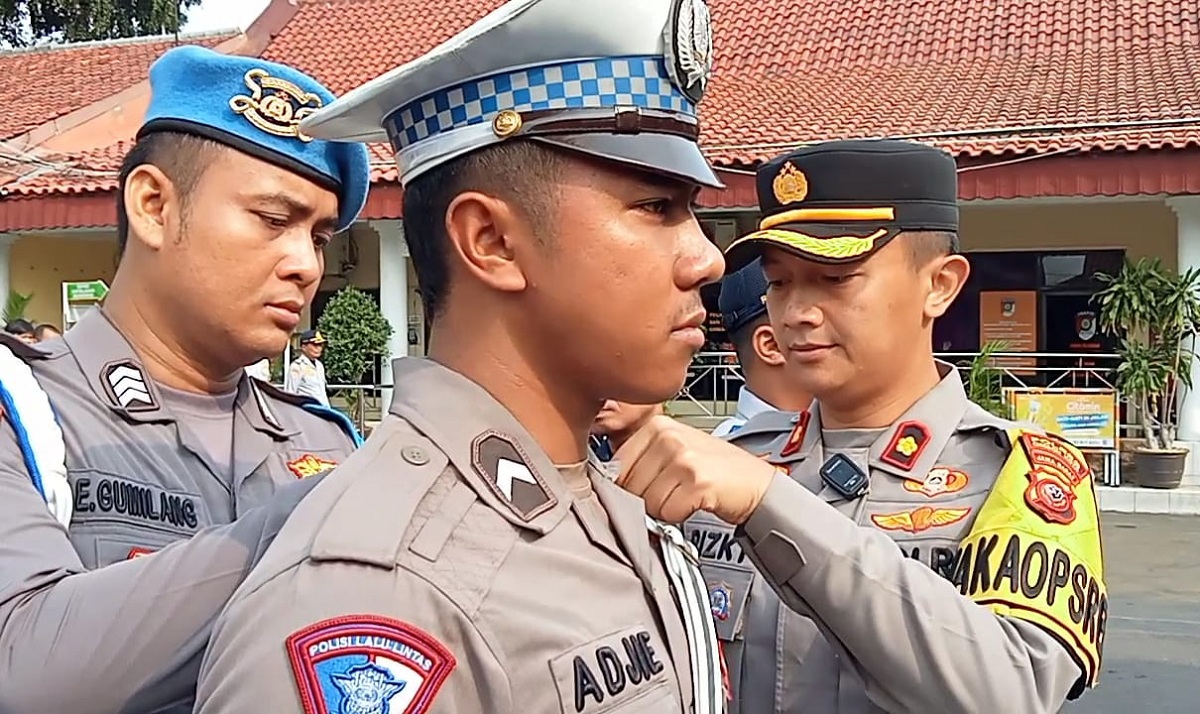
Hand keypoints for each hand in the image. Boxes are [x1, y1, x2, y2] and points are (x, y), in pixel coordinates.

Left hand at [614, 415, 776, 524]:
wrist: (754, 482)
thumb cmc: (712, 469)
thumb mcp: (672, 451)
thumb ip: (640, 460)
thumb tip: (605, 483)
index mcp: (656, 424)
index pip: (616, 466)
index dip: (629, 486)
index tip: (649, 486)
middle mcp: (668, 436)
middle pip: (629, 486)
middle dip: (648, 498)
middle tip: (674, 491)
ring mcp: (683, 457)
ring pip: (647, 502)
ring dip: (665, 508)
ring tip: (685, 494)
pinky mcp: (697, 481)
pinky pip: (667, 513)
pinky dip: (679, 515)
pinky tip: (695, 502)